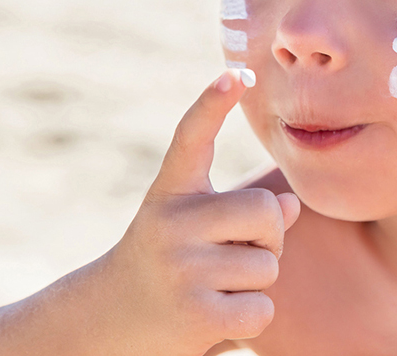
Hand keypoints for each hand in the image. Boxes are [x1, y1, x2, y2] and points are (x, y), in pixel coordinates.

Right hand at [89, 69, 299, 355]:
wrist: (106, 322)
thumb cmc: (166, 265)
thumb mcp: (191, 228)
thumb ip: (240, 213)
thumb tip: (289, 206)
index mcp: (171, 191)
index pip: (192, 137)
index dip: (213, 104)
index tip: (236, 74)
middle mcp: (170, 222)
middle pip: (263, 212)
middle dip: (269, 237)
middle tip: (239, 255)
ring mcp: (180, 268)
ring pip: (268, 265)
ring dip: (255, 283)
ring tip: (214, 290)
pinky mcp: (192, 315)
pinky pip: (260, 308)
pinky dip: (250, 318)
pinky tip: (215, 320)